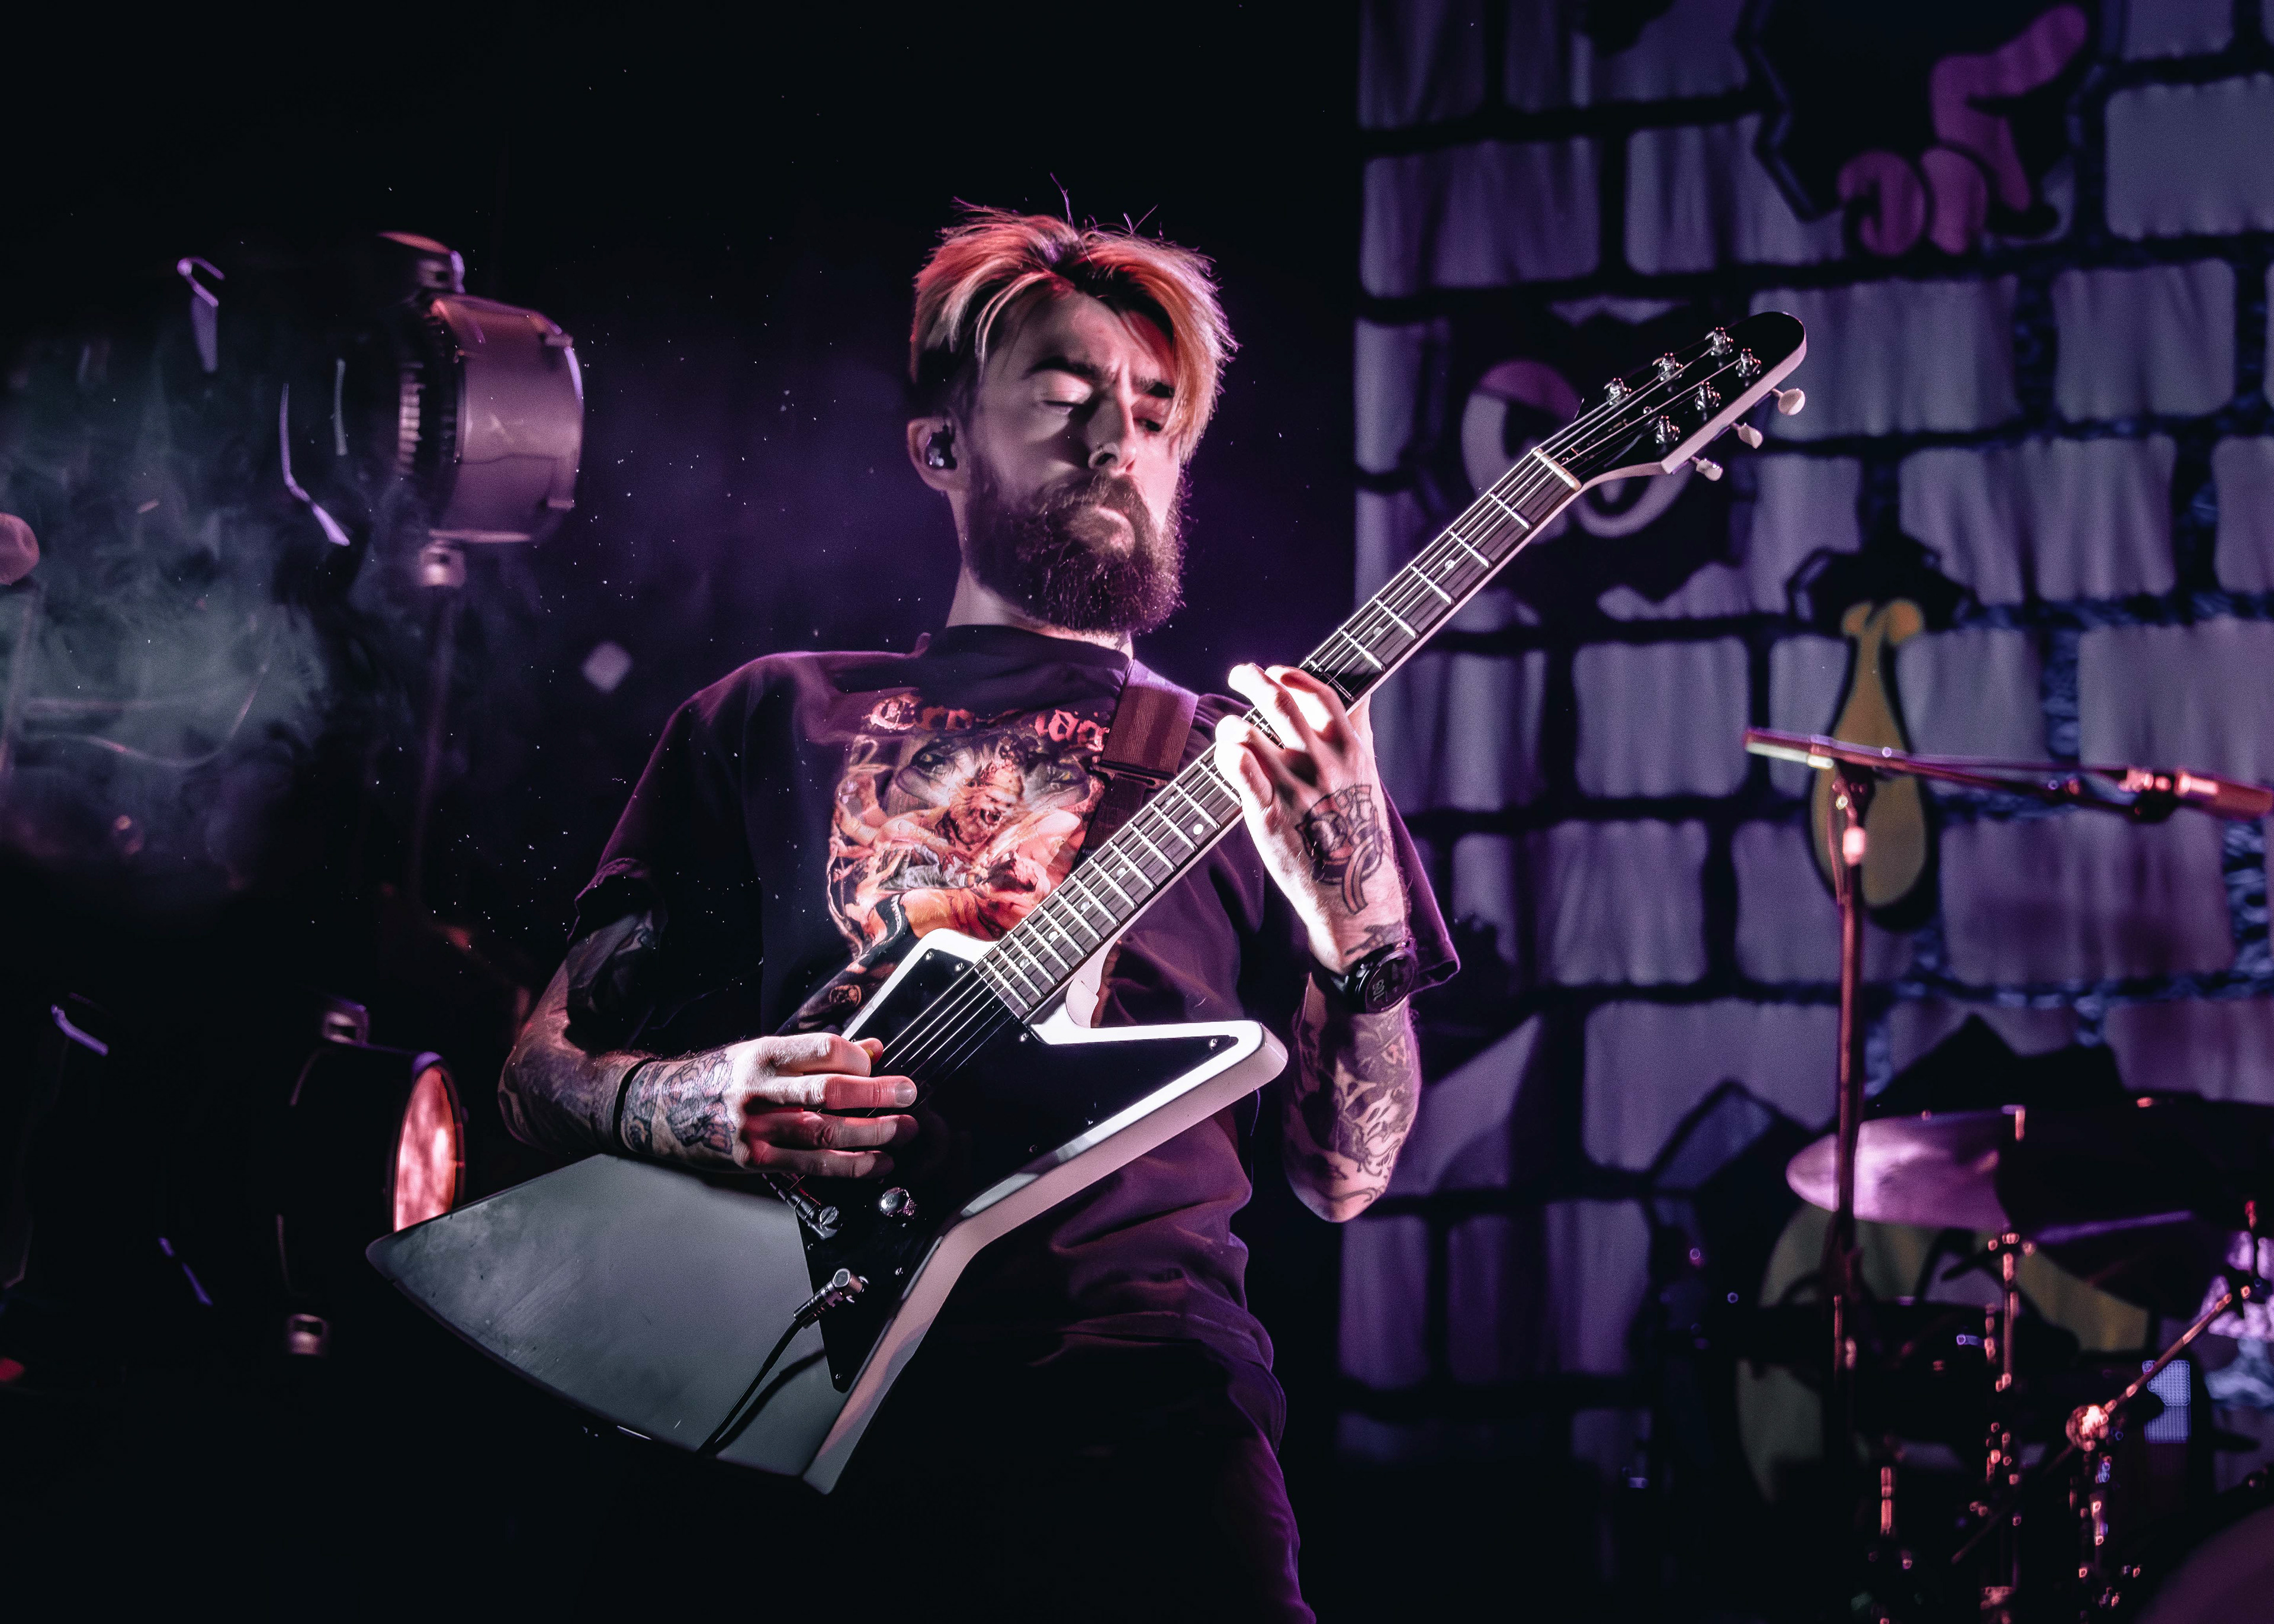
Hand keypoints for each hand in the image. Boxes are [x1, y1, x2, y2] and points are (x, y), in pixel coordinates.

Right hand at [620, 1033, 917, 1176]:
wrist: (660, 1109)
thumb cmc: (720, 1077)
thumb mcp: (761, 1053)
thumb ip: (816, 1055)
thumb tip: (873, 1051)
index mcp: (762, 1054)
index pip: (823, 1050)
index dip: (858, 1060)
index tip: (879, 1067)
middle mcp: (757, 1090)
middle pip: (828, 1092)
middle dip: (876, 1095)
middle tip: (909, 1095)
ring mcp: (753, 1129)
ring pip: (824, 1134)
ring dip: (872, 1134)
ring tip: (904, 1131)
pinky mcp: (753, 1161)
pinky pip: (811, 1166)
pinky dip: (850, 1167)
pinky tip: (878, 1163)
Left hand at [1212, 664, 1406, 970]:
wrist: (1353, 891)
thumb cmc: (1358, 827)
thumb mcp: (1367, 773)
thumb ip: (1359, 729)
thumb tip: (1361, 690)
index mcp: (1349, 751)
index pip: (1320, 695)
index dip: (1295, 676)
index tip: (1278, 671)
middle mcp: (1321, 765)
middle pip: (1280, 706)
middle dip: (1254, 680)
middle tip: (1240, 673)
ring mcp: (1293, 789)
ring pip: (1251, 735)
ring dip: (1233, 723)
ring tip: (1229, 727)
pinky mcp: (1267, 816)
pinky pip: (1240, 773)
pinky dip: (1227, 753)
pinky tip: (1225, 750)